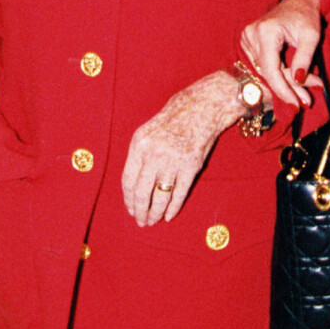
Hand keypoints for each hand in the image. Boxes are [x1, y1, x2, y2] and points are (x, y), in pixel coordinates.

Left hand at [122, 71, 243, 226]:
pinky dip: (173, 207)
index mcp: (140, 144)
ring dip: (155, 213)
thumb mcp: (148, 131)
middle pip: (142, 192)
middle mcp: (155, 153)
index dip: (128, 198)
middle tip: (141, 222)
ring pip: (160, 196)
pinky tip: (169, 215)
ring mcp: (174, 160)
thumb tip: (134, 186)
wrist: (202, 107)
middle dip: (140, 210)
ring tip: (153, 221)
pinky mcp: (191, 166)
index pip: (128, 179)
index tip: (130, 208)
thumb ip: (140, 155)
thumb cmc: (174, 118)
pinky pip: (179, 193)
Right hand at [240, 0, 323, 110]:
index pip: (270, 69)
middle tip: (305, 101)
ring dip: (282, 84)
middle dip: (286, 89)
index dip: (282, 89)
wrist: (299, 0)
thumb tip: (298, 81)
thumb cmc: (306, 15)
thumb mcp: (311, 37)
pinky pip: (261, 66)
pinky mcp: (248, 42)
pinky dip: (276, 75)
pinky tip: (289, 80)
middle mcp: (251, 34)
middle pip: (267, 72)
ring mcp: (247, 38)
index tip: (296, 104)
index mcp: (265, 31)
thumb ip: (304, 59)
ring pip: (264, 71)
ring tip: (301, 92)